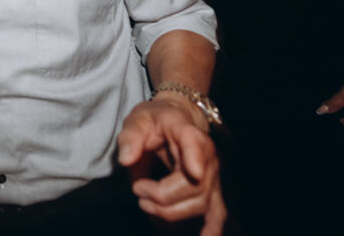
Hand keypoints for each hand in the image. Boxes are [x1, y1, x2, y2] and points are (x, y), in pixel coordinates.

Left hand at [118, 97, 224, 234]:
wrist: (176, 120)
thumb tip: (126, 160)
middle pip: (193, 186)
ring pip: (200, 203)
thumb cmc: (155, 120)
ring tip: (145, 203)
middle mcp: (207, 156)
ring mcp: (212, 176)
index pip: (194, 144)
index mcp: (188, 132)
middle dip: (161, 195)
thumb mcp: (138, 120)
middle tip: (137, 188)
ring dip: (170, 211)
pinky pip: (217, 213)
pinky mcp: (212, 190)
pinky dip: (212, 229)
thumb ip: (130, 137)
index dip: (196, 159)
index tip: (194, 173)